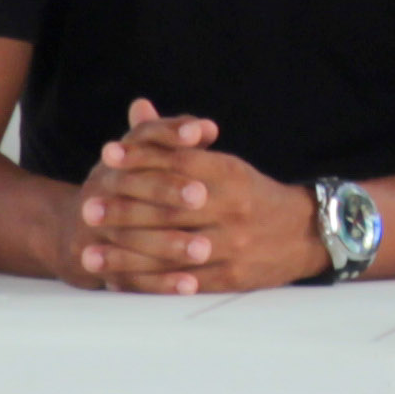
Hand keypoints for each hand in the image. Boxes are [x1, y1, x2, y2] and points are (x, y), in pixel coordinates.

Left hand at [73, 98, 326, 294]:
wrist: (306, 234)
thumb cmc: (252, 195)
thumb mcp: (223, 163)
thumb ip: (176, 141)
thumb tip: (138, 109)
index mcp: (230, 175)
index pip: (180, 162)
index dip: (141, 158)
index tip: (106, 157)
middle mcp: (232, 208)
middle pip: (171, 209)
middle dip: (125, 210)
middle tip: (88, 208)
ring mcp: (233, 245)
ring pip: (172, 250)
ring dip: (127, 255)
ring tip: (91, 254)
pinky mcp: (232, 277)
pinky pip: (185, 282)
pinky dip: (152, 284)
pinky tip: (123, 284)